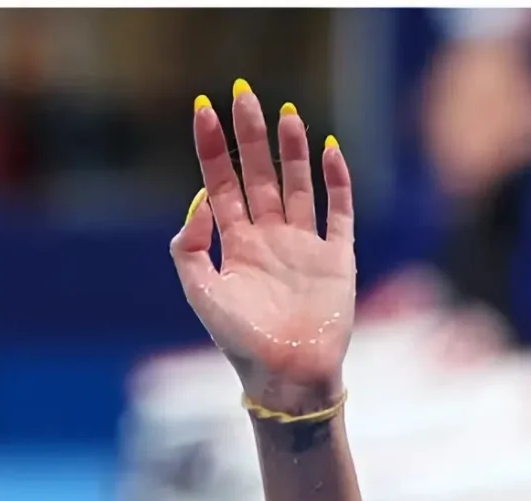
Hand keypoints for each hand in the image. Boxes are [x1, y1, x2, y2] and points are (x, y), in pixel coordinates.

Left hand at [173, 89, 354, 411]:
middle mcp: (268, 239)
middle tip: (244, 94)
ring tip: (286, 115)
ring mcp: (303, 245)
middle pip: (258, 174)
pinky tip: (330, 150)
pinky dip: (337, 180)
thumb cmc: (241, 342)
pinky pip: (340, 210)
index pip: (220, 184)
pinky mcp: (336, 257)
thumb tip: (199, 198)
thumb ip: (190, 247)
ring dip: (292, 150)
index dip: (212, 148)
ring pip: (298, 184)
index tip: (204, 110)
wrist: (286, 376)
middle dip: (250, 135)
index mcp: (234, 246)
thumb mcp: (202, 294)